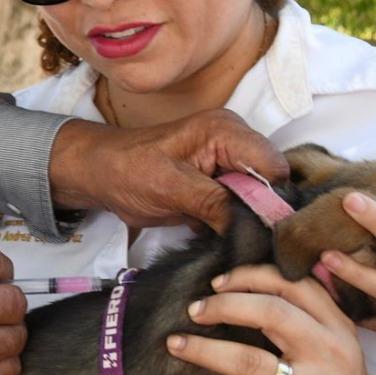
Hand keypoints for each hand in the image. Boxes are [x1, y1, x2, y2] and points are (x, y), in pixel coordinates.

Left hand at [49, 109, 286, 231]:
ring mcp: (230, 162)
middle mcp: (236, 142)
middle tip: (247, 242)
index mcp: (226, 131)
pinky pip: (244, 204)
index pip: (274, 168)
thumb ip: (217, 203)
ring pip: (261, 198)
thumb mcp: (171, 188)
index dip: (273, 202)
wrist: (100, 174)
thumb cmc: (127, 171)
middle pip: (273, 183)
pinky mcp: (222, 181)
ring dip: (249, 222)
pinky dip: (237, 223)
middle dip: (263, 214)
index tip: (261, 233)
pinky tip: (225, 237)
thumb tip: (256, 229)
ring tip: (234, 242)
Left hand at [168, 264, 375, 374]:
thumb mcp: (335, 343)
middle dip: (223, 306)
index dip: (248, 276)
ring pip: (248, 360)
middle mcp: (328, 354)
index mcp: (337, 327)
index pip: (292, 285)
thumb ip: (305, 310)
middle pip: (270, 313)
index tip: (216, 282)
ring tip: (175, 343)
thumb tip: (249, 276)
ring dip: (203, 349)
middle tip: (193, 310)